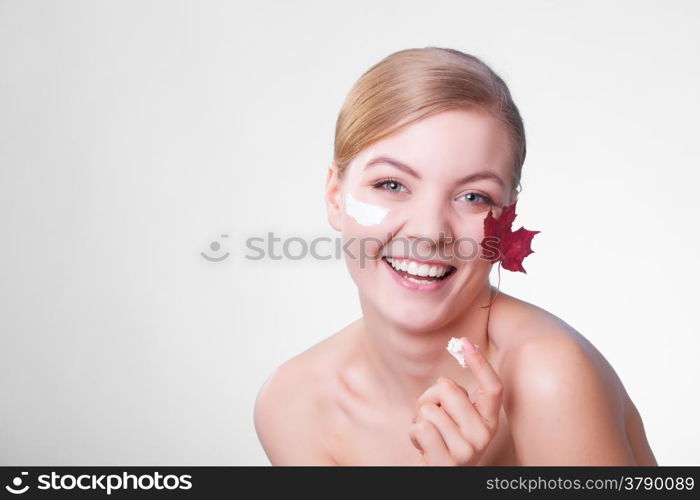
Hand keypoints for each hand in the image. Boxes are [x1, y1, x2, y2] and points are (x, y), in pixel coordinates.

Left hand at [408, 337, 502, 465]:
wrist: (438, 476)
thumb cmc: (444, 443)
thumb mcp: (457, 418)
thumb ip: (457, 396)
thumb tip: (455, 358)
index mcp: (489, 420)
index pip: (493, 387)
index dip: (480, 363)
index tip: (464, 341)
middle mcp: (484, 435)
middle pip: (448, 389)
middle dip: (430, 396)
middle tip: (431, 415)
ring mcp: (467, 450)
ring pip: (430, 409)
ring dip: (420, 418)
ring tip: (428, 434)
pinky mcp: (447, 462)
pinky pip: (420, 427)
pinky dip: (413, 433)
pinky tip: (421, 445)